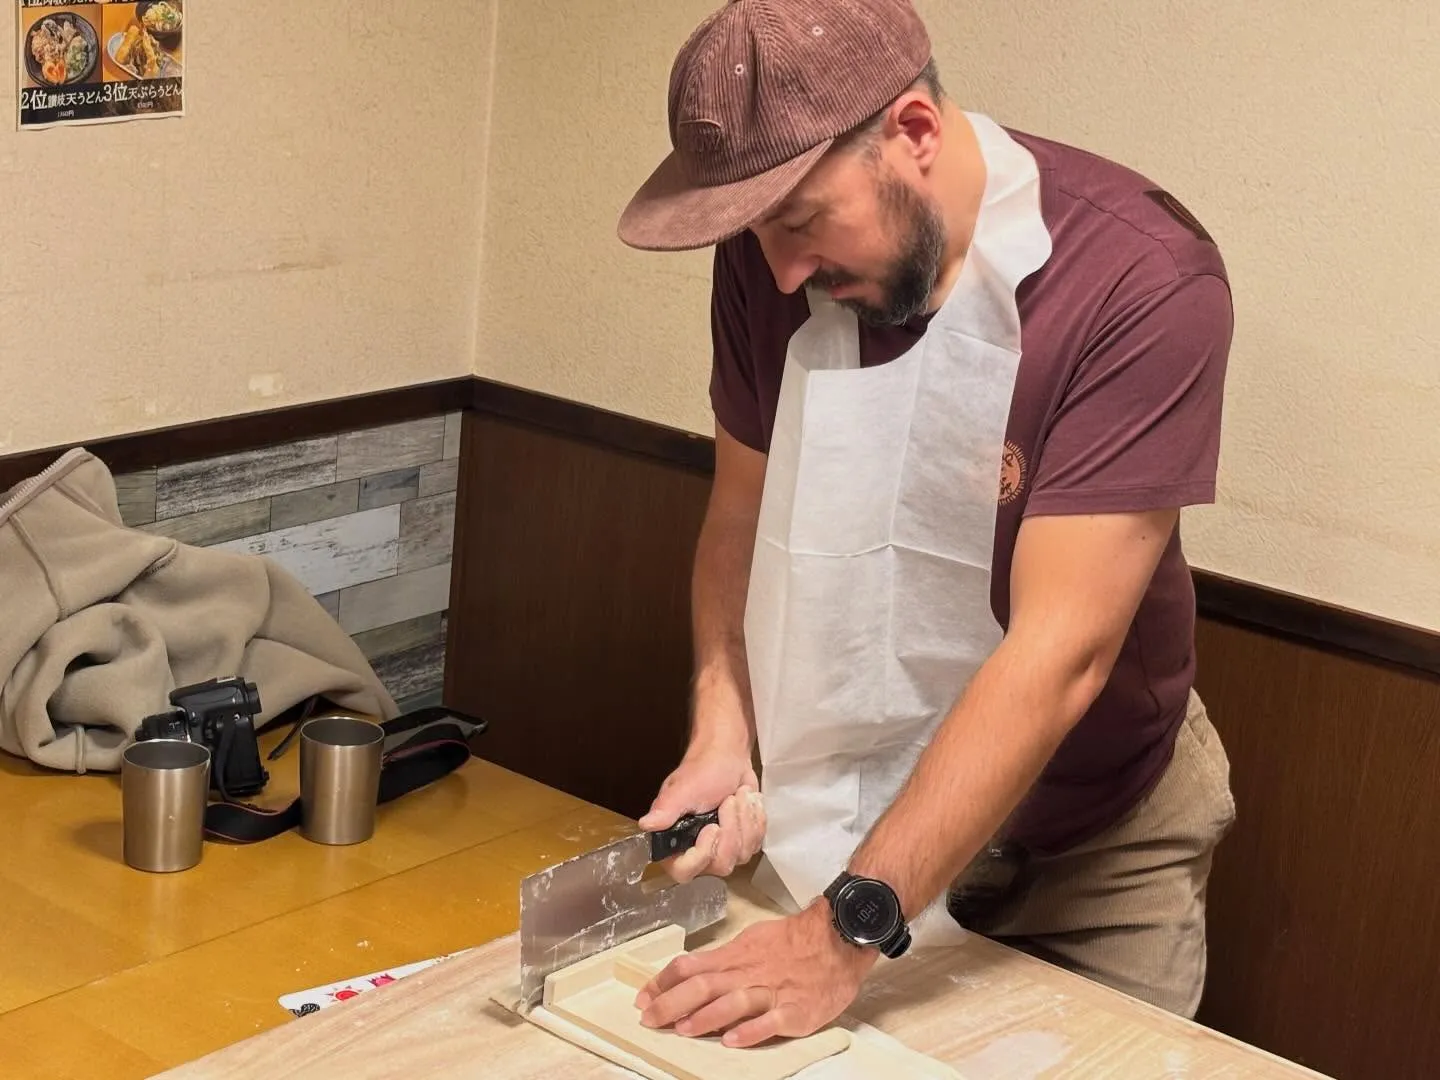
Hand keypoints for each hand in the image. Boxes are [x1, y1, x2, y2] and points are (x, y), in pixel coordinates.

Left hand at [634, 901, 876, 1047]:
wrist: (838, 938)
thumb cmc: (795, 941)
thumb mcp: (752, 940)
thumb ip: (724, 959)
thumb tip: (694, 971)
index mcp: (736, 955)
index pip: (692, 965)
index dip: (664, 981)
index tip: (644, 996)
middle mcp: (749, 973)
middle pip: (704, 985)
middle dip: (672, 1002)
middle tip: (649, 1018)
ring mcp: (772, 992)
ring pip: (734, 1002)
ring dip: (705, 1017)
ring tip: (682, 1029)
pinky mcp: (795, 1011)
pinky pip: (770, 1022)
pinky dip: (750, 1031)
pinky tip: (732, 1041)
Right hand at [640, 741, 764, 882]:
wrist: (728, 758)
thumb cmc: (703, 770)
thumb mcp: (683, 789)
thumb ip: (666, 809)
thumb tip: (646, 825)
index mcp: (674, 842)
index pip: (684, 871)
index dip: (702, 856)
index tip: (713, 827)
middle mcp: (697, 852)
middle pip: (721, 865)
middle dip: (732, 830)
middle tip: (729, 801)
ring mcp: (722, 849)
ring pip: (743, 855)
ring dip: (746, 820)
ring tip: (739, 795)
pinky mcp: (742, 842)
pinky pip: (756, 844)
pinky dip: (756, 820)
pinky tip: (748, 801)